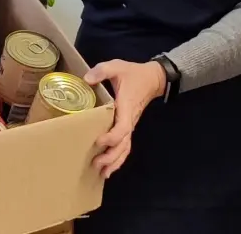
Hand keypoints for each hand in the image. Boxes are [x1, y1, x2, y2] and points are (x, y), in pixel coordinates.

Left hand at [84, 59, 166, 178]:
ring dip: (115, 162)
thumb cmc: (134, 74)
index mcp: (126, 107)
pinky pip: (126, 146)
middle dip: (111, 157)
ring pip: (126, 148)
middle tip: (95, 164)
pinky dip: (119, 158)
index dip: (112, 137)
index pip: (122, 128)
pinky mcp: (129, 126)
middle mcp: (130, 120)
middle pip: (124, 145)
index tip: (98, 141)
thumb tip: (87, 79)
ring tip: (101, 173)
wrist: (153, 78)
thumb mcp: (117, 66)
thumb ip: (102, 71)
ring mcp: (131, 125)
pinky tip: (109, 168)